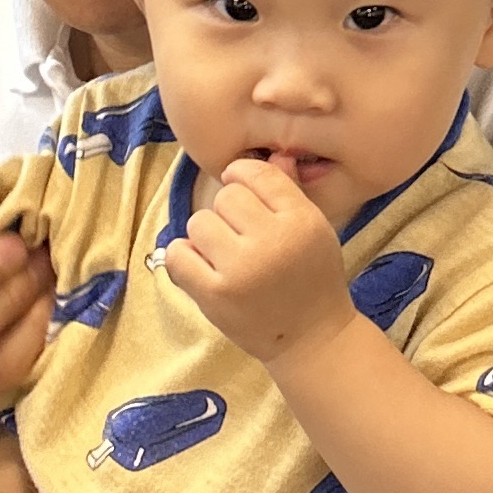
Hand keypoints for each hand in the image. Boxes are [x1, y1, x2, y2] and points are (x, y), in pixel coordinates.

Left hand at [164, 158, 354, 368]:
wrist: (311, 338)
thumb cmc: (313, 278)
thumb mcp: (314, 229)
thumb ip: (289, 191)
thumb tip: (273, 154)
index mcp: (301, 220)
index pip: (257, 175)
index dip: (242, 176)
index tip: (243, 191)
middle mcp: (272, 240)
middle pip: (225, 196)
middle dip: (229, 213)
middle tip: (244, 237)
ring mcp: (241, 269)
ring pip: (200, 221)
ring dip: (208, 236)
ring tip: (227, 256)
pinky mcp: (215, 294)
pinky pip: (178, 254)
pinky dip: (185, 257)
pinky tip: (204, 268)